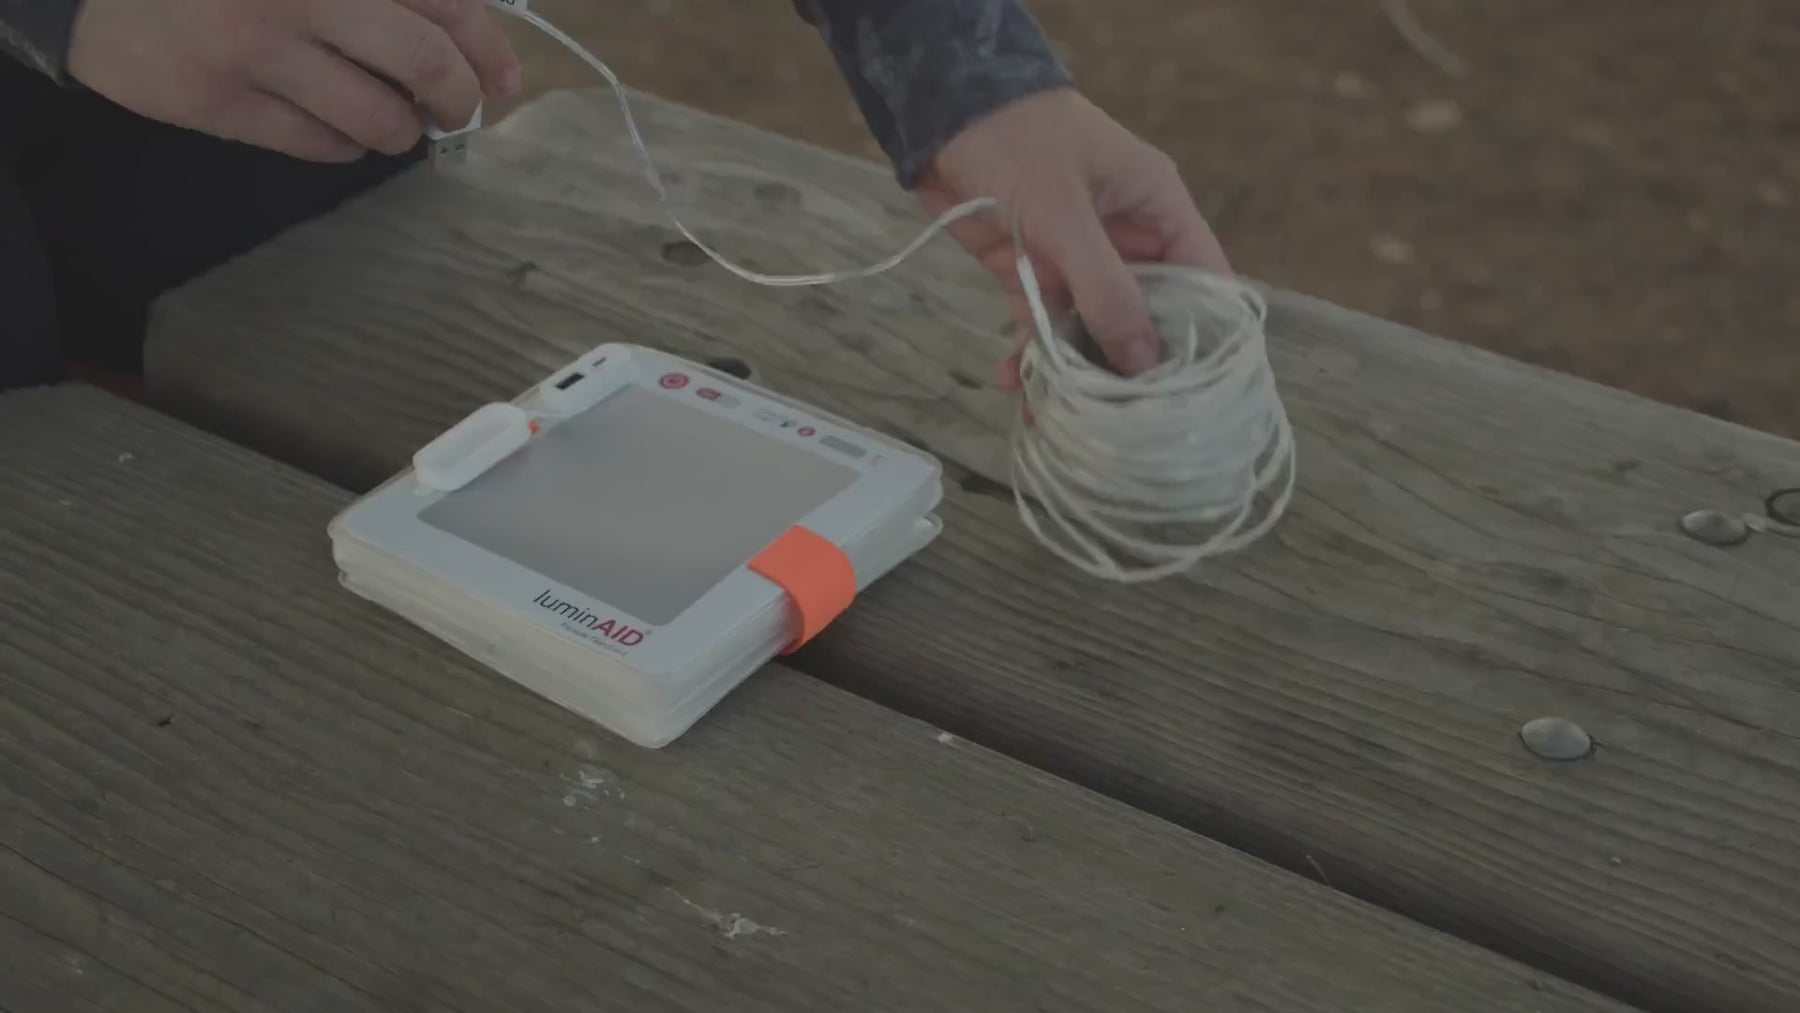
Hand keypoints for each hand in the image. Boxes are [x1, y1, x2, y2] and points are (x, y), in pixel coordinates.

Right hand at [67, 0, 521, 162]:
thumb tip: (466, 27)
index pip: (445, 2)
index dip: (490, 48)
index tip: (505, 81)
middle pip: (424, 60)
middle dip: (458, 99)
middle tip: (457, 113)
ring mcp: (255, 50)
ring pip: (376, 116)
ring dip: (402, 132)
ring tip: (394, 124)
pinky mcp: (217, 101)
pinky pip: (317, 145)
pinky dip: (346, 147)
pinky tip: (339, 131)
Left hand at [916, 87, 1230, 387]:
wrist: (938, 110)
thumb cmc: (1017, 139)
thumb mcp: (1065, 214)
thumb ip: (1105, 288)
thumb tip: (1144, 362)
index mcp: (1156, 209)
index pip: (1203, 281)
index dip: (1205, 337)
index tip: (1196, 394)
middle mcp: (1124, 238)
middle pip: (1146, 317)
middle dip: (1132, 369)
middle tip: (1125, 424)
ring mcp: (1076, 257)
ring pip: (1089, 329)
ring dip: (1073, 372)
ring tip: (1059, 417)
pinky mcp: (1030, 269)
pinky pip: (1040, 324)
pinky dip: (1028, 355)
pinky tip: (1013, 386)